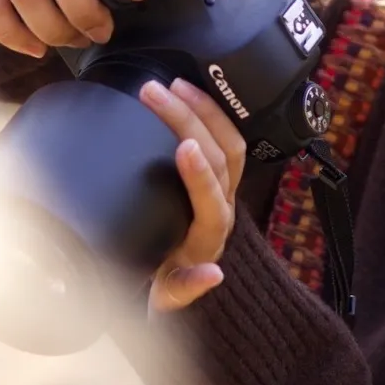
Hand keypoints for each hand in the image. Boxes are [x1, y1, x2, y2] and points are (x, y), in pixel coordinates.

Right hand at [140, 77, 246, 311]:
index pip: (212, 202)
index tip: (183, 147)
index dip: (201, 175)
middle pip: (221, 159)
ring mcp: (223, 191)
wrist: (169, 282)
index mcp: (207, 238)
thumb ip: (181, 292)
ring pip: (229, 143)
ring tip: (173, 85)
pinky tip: (187, 91)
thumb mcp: (163, 299)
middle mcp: (222, 211)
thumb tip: (211, 276)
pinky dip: (208, 112)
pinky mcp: (217, 177)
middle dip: (191, 121)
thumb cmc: (159, 286)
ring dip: (204, 110)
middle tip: (155, 94)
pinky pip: (224, 138)